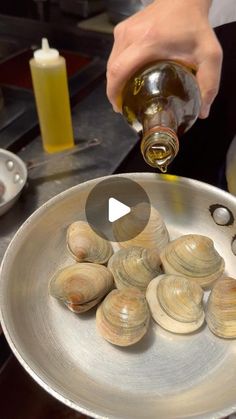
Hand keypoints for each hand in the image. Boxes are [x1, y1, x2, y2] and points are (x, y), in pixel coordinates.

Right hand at [106, 0, 222, 117]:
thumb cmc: (195, 26)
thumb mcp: (209, 55)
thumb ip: (209, 84)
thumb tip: (202, 112)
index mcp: (147, 42)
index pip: (118, 71)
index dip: (114, 94)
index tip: (121, 109)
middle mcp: (129, 35)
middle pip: (112, 70)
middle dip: (114, 92)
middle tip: (125, 106)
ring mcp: (123, 30)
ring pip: (112, 63)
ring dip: (116, 80)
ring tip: (126, 94)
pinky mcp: (122, 28)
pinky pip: (115, 54)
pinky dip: (118, 68)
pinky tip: (129, 77)